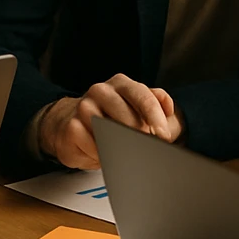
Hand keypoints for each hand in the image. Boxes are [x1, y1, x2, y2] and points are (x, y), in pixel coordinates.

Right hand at [38, 74, 180, 169]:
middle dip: (140, 137)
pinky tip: (100, 151)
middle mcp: (100, 91)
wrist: (69, 123)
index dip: (156, 118)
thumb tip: (169, 109)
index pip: (143, 97)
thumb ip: (155, 102)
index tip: (163, 136)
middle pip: (129, 119)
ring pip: (110, 133)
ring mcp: (83, 107)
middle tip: (142, 147)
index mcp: (121, 83)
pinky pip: (94, 147)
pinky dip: (101, 155)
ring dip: (119, 146)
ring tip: (119, 148)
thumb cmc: (108, 115)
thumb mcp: (134, 104)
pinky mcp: (71, 126)